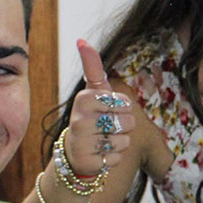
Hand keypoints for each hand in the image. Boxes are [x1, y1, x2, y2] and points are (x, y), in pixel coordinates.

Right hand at [59, 38, 131, 178]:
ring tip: (103, 141)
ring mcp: (82, 142)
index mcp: (84, 99)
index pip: (124, 102)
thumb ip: (92, 67)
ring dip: (119, 143)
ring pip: (124, 141)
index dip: (122, 107)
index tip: (107, 109)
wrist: (75, 153)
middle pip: (127, 122)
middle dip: (124, 126)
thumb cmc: (91, 117)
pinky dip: (113, 158)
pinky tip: (99, 155)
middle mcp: (79, 120)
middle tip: (106, 128)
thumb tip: (81, 39)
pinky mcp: (87, 162)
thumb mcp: (93, 92)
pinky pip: (117, 158)